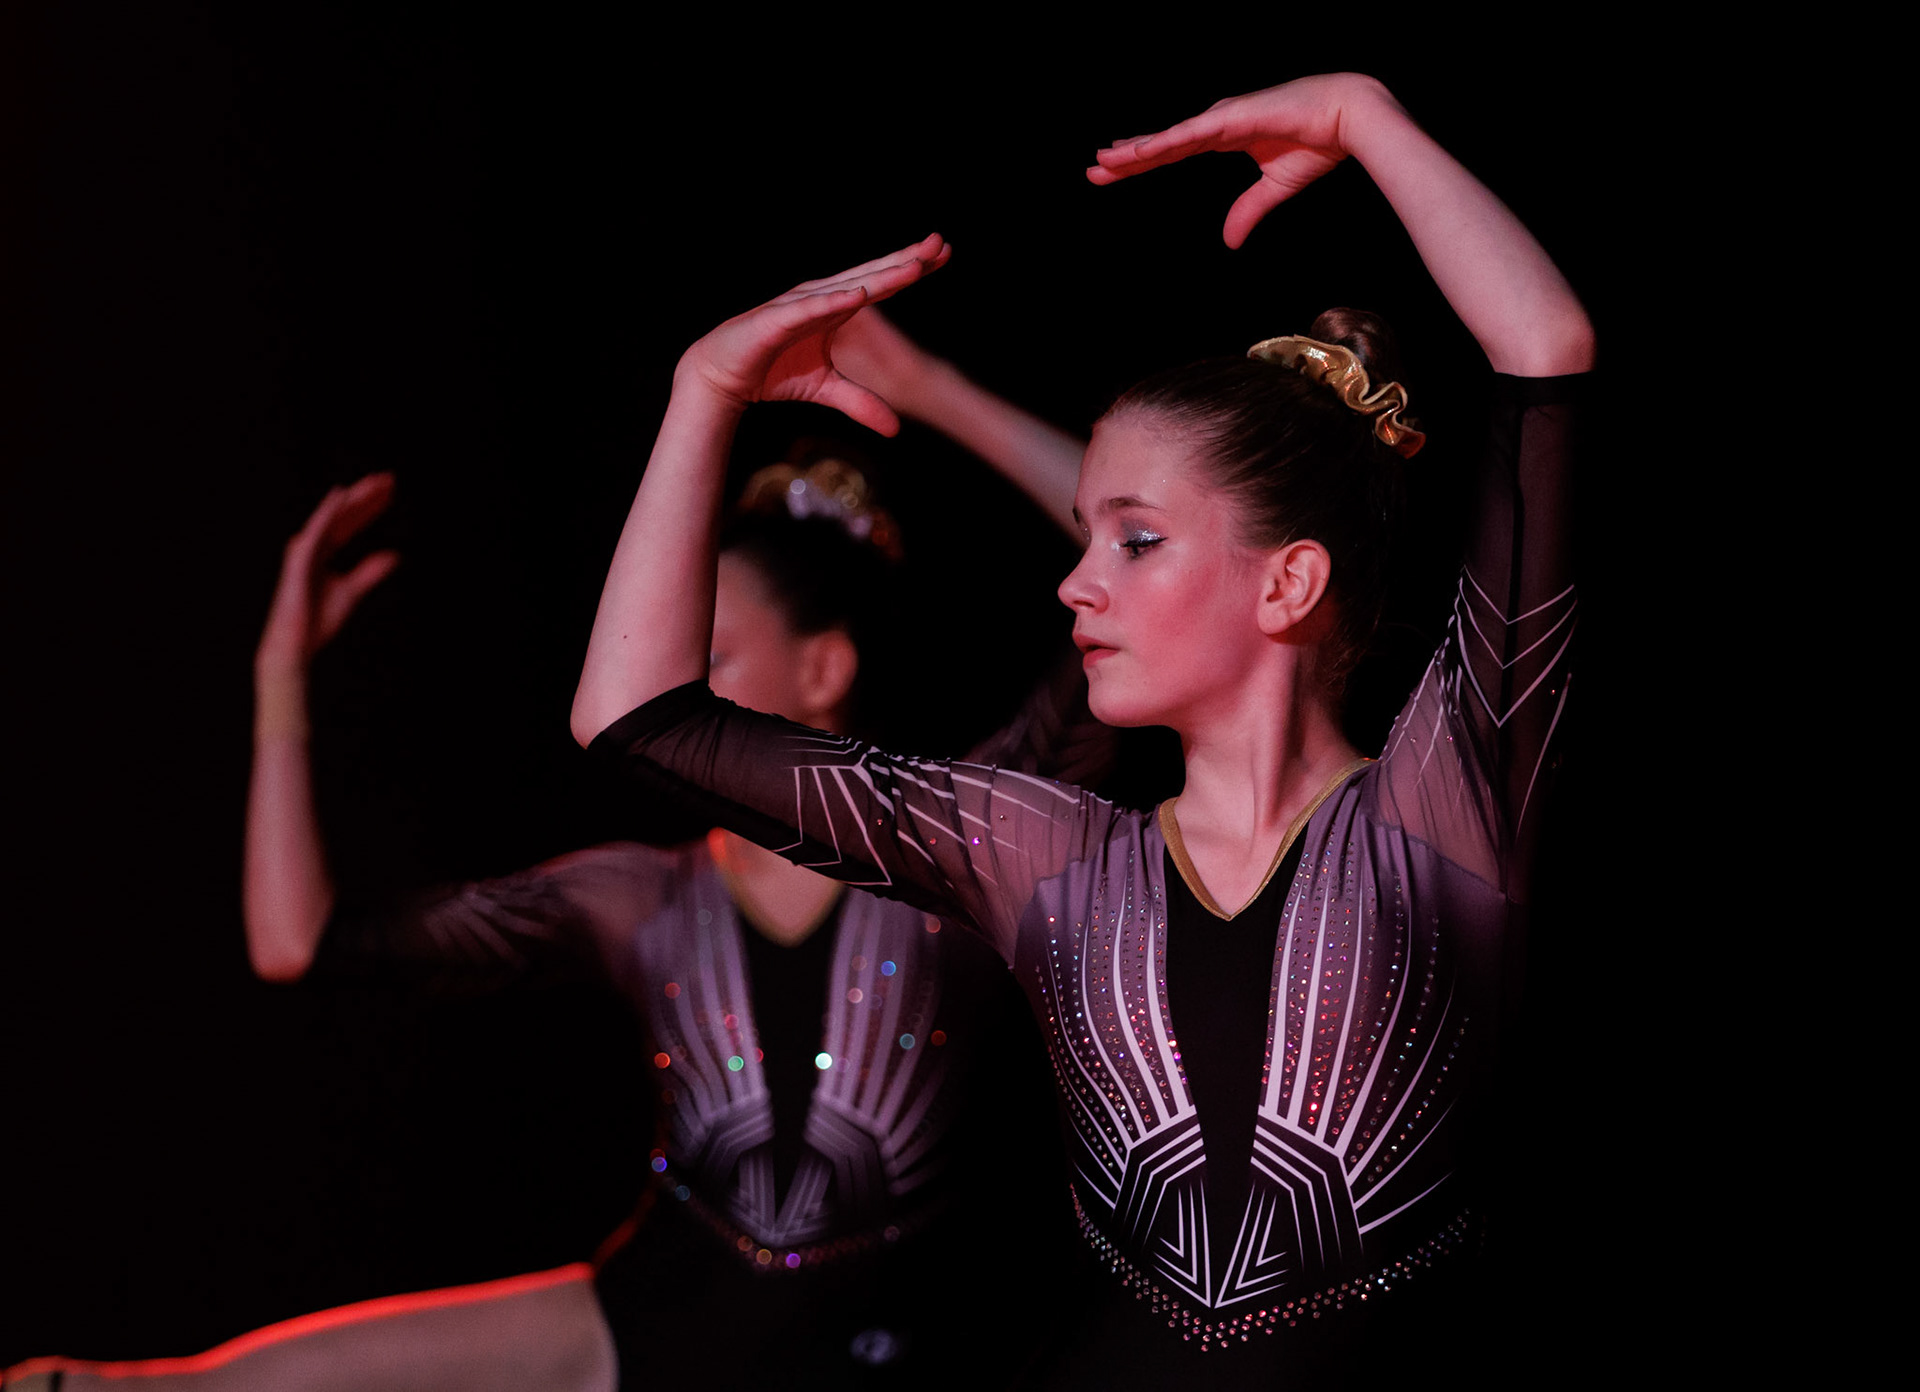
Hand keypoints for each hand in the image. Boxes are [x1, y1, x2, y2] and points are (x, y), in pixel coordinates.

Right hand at [256, 473, 399, 678]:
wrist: (296, 645)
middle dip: (366, 496)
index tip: (390, 492)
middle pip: (344, 514)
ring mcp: (304, 550)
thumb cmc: (316, 621)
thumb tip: (393, 555)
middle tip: (389, 479)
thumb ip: (369, 572)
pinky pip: (316, 530)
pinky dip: (327, 511)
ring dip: (354, 497)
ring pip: (333, 516)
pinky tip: (342, 495)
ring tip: (376, 482)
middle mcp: (312, 546)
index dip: (369, 507)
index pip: (350, 523)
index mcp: (322, 552)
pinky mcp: (299, 559)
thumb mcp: (351, 592)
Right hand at [676, 234, 949, 435]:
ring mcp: (799, 304)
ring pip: (847, 287)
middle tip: (940, 243)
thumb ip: (860, 402)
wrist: (722, 374)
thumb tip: (896, 429)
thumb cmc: (772, 372)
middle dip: (906, 261)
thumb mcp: (826, 389)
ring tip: (913, 267)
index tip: (944, 254)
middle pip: (872, 276)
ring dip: (880, 276)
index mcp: (835, 308)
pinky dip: (833, 301)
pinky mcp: (777, 319)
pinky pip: (810, 308)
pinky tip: (859, 294)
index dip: (910, 270)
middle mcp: (821, 297)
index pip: (881, 284)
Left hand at [1088, 74, 1398, 248]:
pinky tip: (1138, 151)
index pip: (1175, 151)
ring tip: (1103, 162)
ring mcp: (1223, 117)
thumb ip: (1248, 210)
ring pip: (1170, 138)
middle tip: (1094, 171)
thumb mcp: (1274, 186)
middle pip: (1163, 144)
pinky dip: (1163, 142)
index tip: (1116, 168)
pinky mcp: (1234, 117)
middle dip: (1128, 158)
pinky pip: (1191, 134)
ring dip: (1136, 150)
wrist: (1350, 117)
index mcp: (1226, 136)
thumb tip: (1229, 242)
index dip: (1145, 160)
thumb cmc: (1319, 141)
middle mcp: (1218, 123)